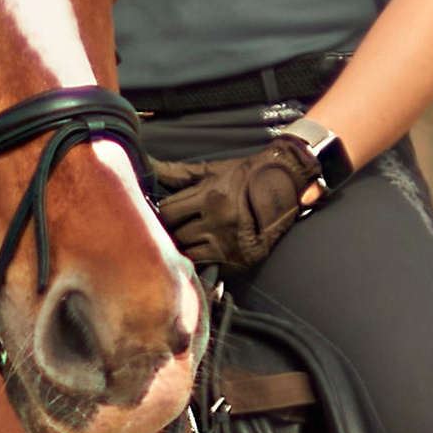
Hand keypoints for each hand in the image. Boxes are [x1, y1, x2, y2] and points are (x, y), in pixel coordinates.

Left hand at [151, 137, 323, 279]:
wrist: (284, 185)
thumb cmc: (244, 175)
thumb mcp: (211, 170)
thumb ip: (177, 172)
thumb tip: (148, 164)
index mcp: (209, 195)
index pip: (168, 211)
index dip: (160, 214)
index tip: (159, 214)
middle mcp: (218, 220)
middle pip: (176, 235)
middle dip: (170, 233)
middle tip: (168, 230)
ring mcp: (229, 242)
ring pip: (189, 254)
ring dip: (184, 250)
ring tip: (185, 242)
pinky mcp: (240, 259)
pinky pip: (209, 268)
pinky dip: (202, 263)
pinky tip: (202, 254)